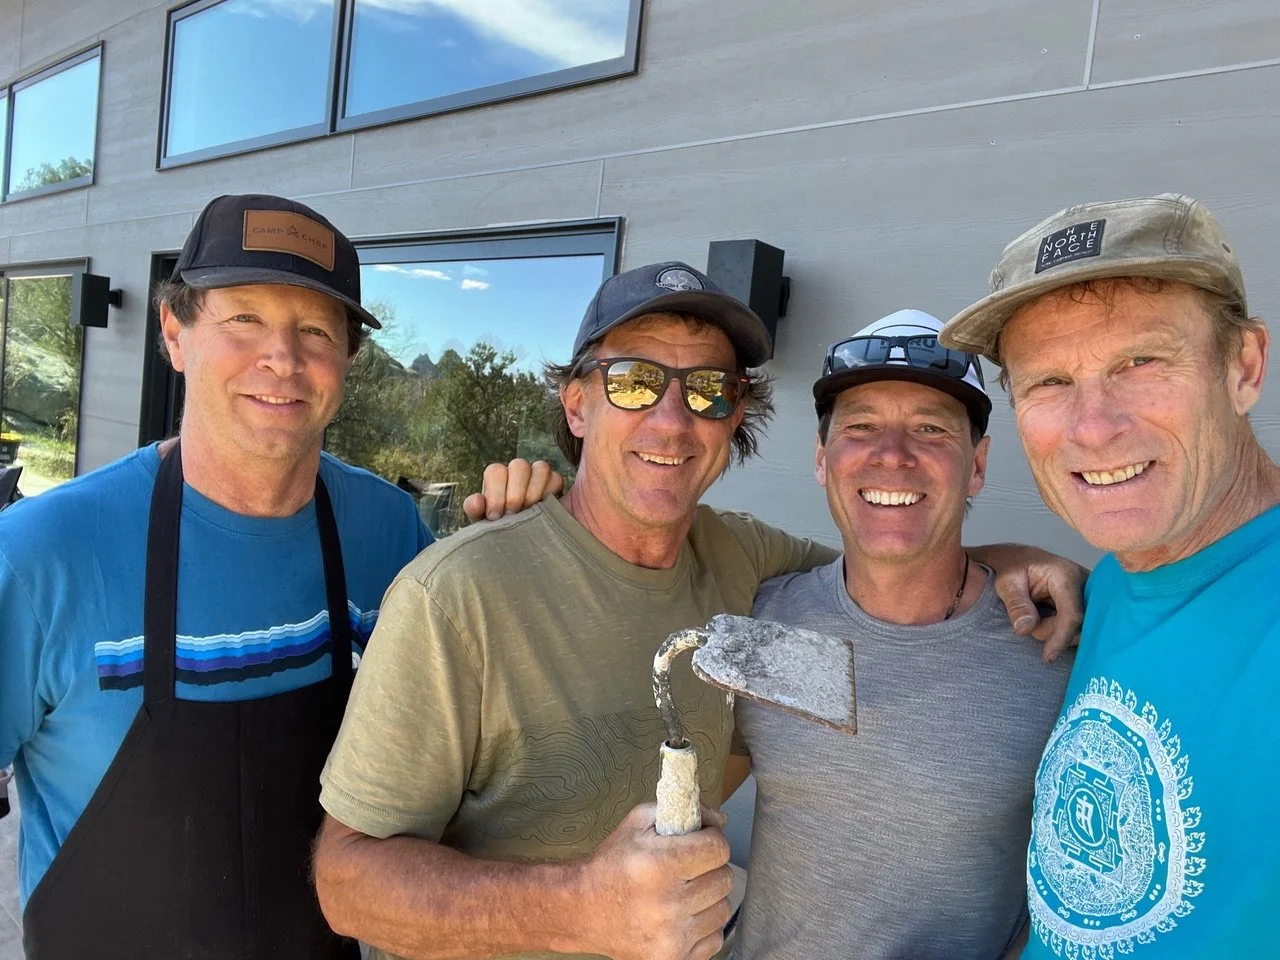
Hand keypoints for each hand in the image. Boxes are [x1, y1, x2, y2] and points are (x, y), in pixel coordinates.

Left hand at [462, 459, 565, 522]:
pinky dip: (549, 494)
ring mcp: (538, 475)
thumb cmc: (499, 528)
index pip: (495, 471)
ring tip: (529, 512)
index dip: (495, 493)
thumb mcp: (482, 522)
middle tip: (513, 514)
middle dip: (515, 493)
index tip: (495, 516)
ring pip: (541, 468)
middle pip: (519, 466)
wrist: (520, 542)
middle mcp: (517, 472)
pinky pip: (556, 479)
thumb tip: (477, 501)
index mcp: (497, 477)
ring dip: (534, 492)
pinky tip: (543, 511)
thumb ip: (475, 510)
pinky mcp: (555, 483)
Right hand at [575, 803, 732, 959]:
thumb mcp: (637, 823)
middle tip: (689, 867)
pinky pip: (715, 939)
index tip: (701, 840)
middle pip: (724, 879)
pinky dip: (704, 926)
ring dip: (709, 898)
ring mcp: (672, 938)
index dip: (712, 839)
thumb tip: (720, 820)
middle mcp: (667, 905)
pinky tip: (682, 916)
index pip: (718, 849)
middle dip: (710, 867)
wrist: (583, 910)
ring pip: (723, 910)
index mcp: (658, 866)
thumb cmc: (612, 864)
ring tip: (684, 892)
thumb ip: (680, 811)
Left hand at [972, 544, 1087, 662]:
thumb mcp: (1006, 583)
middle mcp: (1086, 584)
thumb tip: (1025, 629)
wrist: (1020, 561)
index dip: (1061, 638)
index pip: (1072, 614)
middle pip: (1079, 625)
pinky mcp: (1090, 604)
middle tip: (1031, 617)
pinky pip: (1081, 627)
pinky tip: (1048, 616)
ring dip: (1055, 629)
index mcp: (1066, 575)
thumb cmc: (1013, 569)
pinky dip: (1061, 628)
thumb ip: (1016, 604)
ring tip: (1038, 612)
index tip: (1048, 656)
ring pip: (1080, 629)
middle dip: (1052, 631)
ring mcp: (1091, 595)